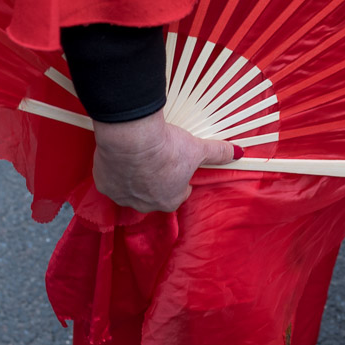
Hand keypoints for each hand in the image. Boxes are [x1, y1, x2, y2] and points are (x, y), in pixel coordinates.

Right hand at [91, 111, 237, 212]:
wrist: (132, 139)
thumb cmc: (166, 147)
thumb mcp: (197, 148)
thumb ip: (218, 153)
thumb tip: (239, 152)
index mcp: (170, 200)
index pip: (178, 194)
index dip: (179, 179)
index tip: (176, 166)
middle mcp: (146, 205)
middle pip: (153, 195)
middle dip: (156, 181)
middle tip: (157, 160)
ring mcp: (123, 197)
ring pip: (130, 191)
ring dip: (135, 178)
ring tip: (138, 158)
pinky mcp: (105, 186)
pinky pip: (111, 181)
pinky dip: (115, 172)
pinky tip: (121, 158)